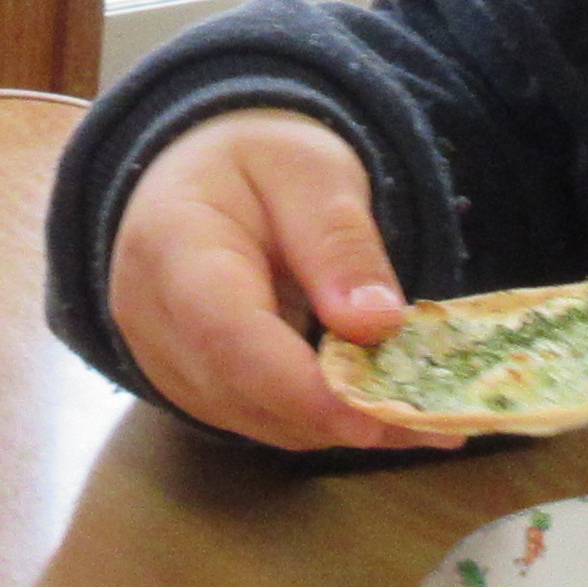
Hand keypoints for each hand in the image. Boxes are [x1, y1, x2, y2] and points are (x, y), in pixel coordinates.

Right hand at [105, 112, 434, 452]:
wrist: (192, 172)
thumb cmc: (253, 162)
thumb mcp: (311, 172)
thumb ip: (339, 242)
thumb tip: (376, 325)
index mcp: (172, 247)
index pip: (228, 337)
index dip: (301, 389)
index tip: (376, 416)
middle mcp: (151, 318)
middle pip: (244, 393)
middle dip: (340, 416)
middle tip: (436, 421)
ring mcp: (163, 360)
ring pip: (255, 419)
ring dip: (337, 425)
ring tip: (423, 413)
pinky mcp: (189, 385)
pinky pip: (256, 418)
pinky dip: (317, 419)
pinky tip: (374, 401)